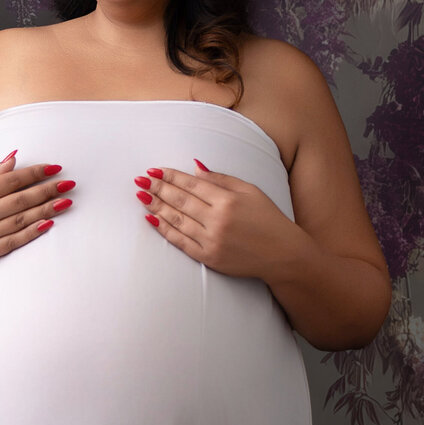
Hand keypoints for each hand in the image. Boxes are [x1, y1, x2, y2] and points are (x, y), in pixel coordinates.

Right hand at [0, 150, 74, 272]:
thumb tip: (14, 158)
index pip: (11, 180)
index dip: (35, 173)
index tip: (55, 168)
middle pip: (21, 199)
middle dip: (47, 190)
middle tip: (69, 183)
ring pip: (21, 220)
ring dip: (46, 210)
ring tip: (66, 202)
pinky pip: (14, 241)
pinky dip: (32, 233)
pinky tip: (48, 224)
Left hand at [134, 160, 303, 280]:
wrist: (282, 255)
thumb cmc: (268, 219)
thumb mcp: (250, 191)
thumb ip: (220, 179)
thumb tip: (194, 168)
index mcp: (228, 200)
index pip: (191, 185)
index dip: (171, 176)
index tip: (154, 170)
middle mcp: (218, 219)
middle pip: (180, 200)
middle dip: (158, 188)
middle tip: (141, 180)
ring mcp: (211, 240)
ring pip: (176, 220)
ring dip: (156, 206)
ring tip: (141, 195)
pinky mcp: (208, 257)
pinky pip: (180, 241)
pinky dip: (164, 229)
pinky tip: (152, 218)